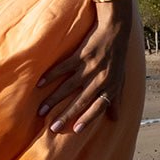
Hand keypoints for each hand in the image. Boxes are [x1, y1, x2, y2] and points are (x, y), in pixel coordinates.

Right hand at [36, 1, 130, 133]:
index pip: (99, 105)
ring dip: (54, 99)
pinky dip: (51, 75)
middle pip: (81, 100)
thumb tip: (116, 120)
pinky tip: (39, 84)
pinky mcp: (80, 54)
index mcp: (111, 86)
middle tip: (53, 128)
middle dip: (66, 115)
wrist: (115, 30)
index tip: (76, 129)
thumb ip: (116, 100)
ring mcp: (89, 66)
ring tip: (41, 111)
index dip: (88, 117)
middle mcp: (100, 78)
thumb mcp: (120, 80)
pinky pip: (63, 67)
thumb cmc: (117, 58)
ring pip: (68, 86)